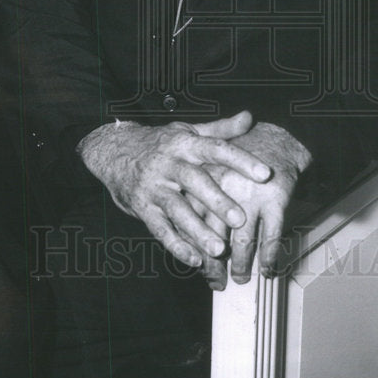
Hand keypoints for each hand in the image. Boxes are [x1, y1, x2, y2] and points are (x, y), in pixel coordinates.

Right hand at [76, 111, 271, 268]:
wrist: (112, 150)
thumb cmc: (159, 143)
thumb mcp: (187, 131)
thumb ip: (220, 130)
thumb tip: (248, 117)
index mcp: (184, 143)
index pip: (216, 149)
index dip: (241, 160)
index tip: (265, 174)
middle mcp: (169, 163)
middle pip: (195, 181)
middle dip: (218, 201)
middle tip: (241, 219)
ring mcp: (153, 186)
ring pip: (177, 209)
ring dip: (198, 231)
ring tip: (219, 249)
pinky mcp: (142, 207)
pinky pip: (159, 228)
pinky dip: (176, 245)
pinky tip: (195, 259)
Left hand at [193, 122, 311, 289]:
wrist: (276, 138)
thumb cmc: (240, 156)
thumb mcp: (211, 168)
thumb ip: (197, 197)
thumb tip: (188, 237)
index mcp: (205, 181)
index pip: (193, 222)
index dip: (195, 248)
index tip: (197, 265)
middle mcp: (225, 189)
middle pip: (215, 236)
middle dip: (215, 264)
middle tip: (216, 281)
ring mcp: (251, 196)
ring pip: (244, 242)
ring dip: (241, 265)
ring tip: (240, 278)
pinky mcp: (276, 199)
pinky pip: (272, 236)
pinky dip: (270, 257)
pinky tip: (268, 268)